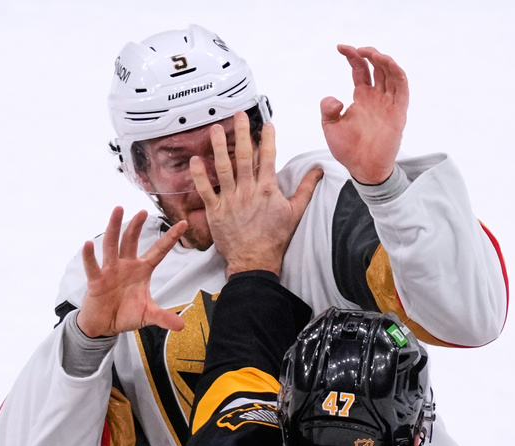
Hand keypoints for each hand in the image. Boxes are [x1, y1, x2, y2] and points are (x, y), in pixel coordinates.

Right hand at [76, 207, 186, 336]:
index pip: (159, 251)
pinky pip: (93, 266)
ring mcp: (110, 271)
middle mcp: (126, 266)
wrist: (104, 326)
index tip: (183, 223)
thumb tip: (182, 326)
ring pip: (112, 245)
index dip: (170, 238)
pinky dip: (90, 256)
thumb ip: (164, 318)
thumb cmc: (126, 314)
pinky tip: (89, 244)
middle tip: (143, 210)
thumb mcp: (147, 315)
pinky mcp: (96, 281)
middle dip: (136, 226)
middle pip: (131, 241)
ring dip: (114, 227)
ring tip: (118, 210)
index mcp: (142, 270)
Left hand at [191, 111, 321, 275]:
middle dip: (242, 133)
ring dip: (220, 147)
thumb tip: (318, 171)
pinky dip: (200, 175)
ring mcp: (231, 200)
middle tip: (238, 115)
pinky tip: (196, 159)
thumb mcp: (295, 213)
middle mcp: (248, 191)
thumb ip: (305, 189)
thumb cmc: (275, 239)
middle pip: (244, 156)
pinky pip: (206, 189)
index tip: (265, 124)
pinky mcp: (216, 211)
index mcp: (268, 190)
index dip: (267, 138)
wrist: (255, 260)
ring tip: (216, 129)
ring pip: (224, 168)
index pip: (268, 157)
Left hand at [321, 45, 408, 184]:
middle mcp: (377, 97)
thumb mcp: (330, 127)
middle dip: (368, 53)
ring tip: (371, 53)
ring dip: (383, 60)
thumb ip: (327, 109)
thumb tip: (336, 99)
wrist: (363, 169)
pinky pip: (402, 88)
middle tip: (357, 49)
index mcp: (362, 97)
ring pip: (391, 73)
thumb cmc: (348, 150)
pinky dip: (396, 73)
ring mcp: (389, 103)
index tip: (340, 48)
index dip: (352, 56)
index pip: (360, 69)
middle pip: (377, 67)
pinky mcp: (398, 112)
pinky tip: (386, 63)